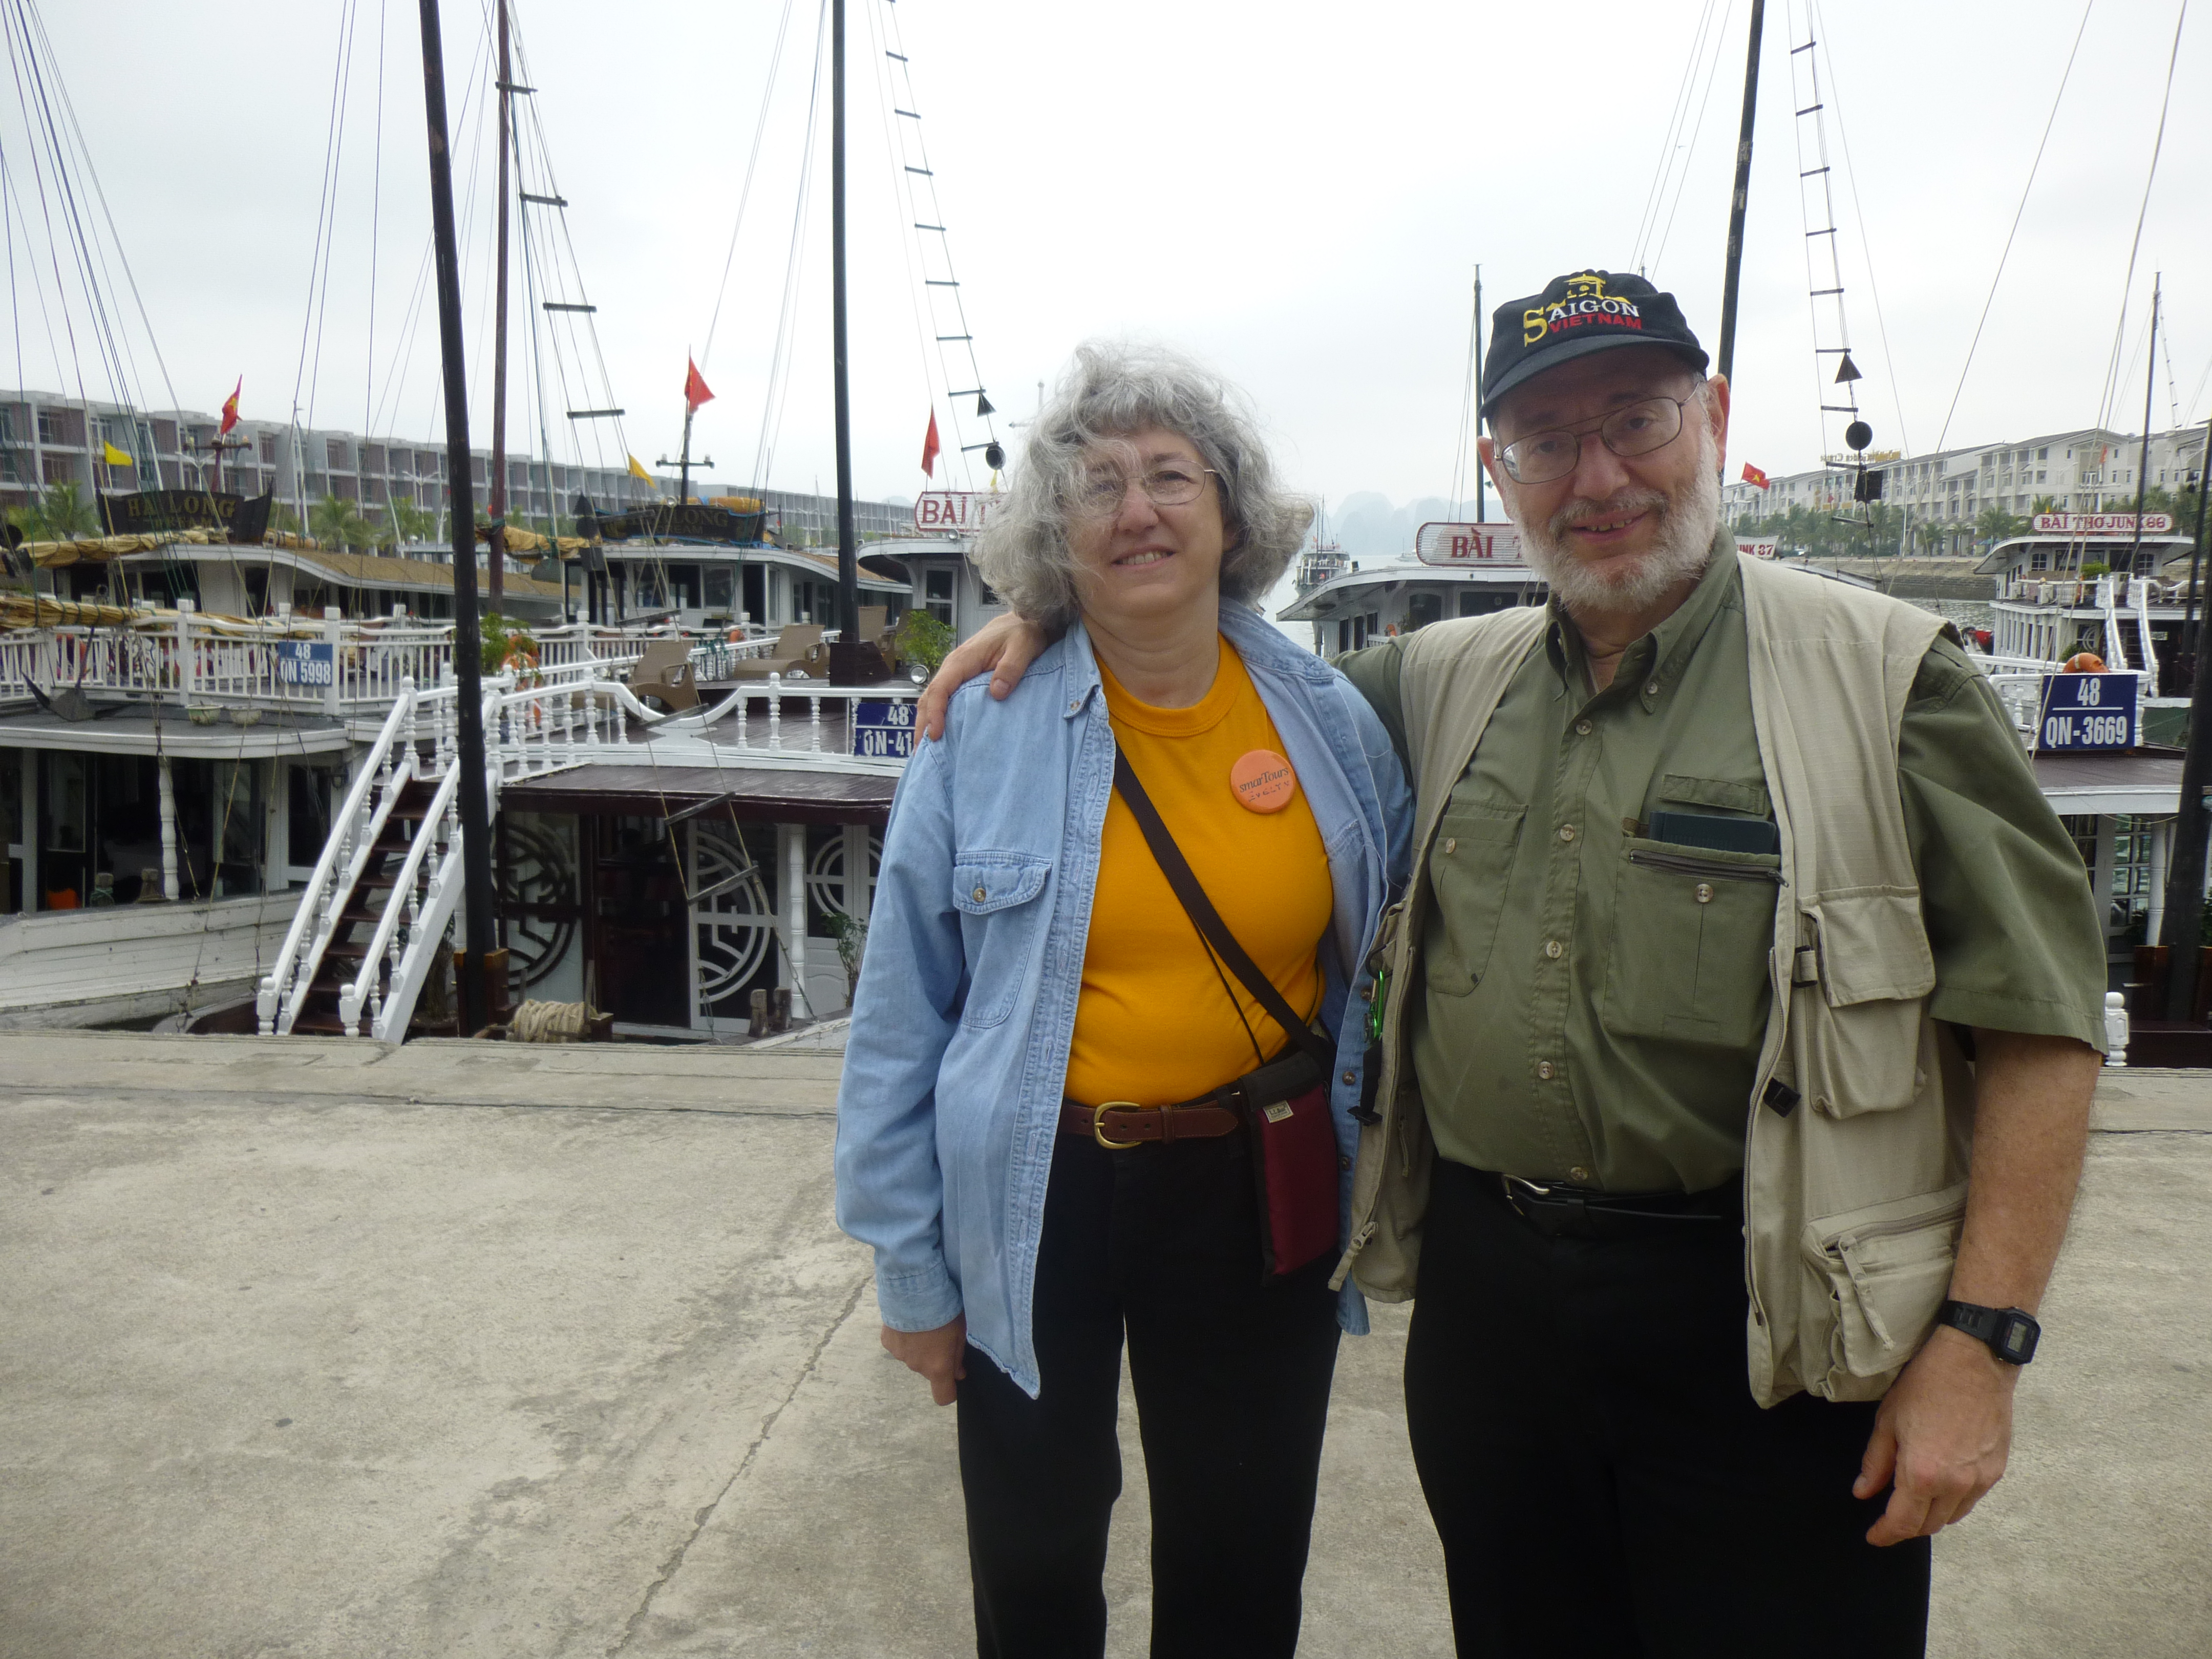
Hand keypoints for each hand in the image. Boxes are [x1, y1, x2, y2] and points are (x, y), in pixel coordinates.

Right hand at [881, 1316, 967, 1405]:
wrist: (915, 1289)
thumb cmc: (944, 1311)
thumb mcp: (960, 1332)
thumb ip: (958, 1356)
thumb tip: (959, 1374)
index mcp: (938, 1367)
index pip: (943, 1396)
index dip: (948, 1390)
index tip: (952, 1376)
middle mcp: (917, 1366)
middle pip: (928, 1370)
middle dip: (934, 1358)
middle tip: (939, 1334)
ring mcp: (900, 1355)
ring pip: (913, 1356)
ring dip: (918, 1346)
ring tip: (922, 1323)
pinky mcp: (887, 1342)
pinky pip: (899, 1344)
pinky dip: (904, 1336)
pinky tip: (908, 1320)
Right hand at [917, 614, 1049, 738]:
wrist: (1023, 622)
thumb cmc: (1022, 633)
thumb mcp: (1023, 647)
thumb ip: (1011, 668)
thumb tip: (996, 693)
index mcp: (963, 660)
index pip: (941, 688)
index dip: (936, 713)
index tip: (936, 735)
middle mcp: (953, 667)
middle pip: (929, 698)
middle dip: (923, 725)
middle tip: (922, 755)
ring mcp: (955, 673)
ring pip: (931, 700)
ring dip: (925, 723)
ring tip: (924, 751)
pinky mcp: (961, 679)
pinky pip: (942, 699)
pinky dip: (935, 716)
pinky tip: (939, 735)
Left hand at [1854, 1325, 2016, 1544]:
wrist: (1975, 1362)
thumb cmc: (1926, 1385)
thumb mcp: (1888, 1420)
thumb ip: (1876, 1462)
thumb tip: (1863, 1492)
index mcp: (1922, 1474)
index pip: (1902, 1522)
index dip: (1885, 1534)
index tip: (1874, 1537)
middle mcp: (1955, 1484)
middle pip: (1929, 1525)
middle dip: (1906, 1528)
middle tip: (1889, 1520)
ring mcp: (1980, 1480)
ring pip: (1952, 1517)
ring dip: (1931, 1518)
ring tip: (1912, 1505)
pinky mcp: (1997, 1471)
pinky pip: (1972, 1500)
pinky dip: (1953, 1503)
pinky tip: (1940, 1488)